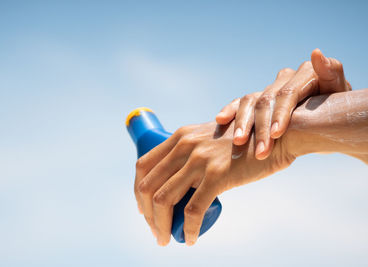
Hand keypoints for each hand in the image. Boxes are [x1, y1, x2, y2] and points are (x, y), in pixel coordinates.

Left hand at [134, 119, 295, 245]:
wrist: (277, 136)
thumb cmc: (244, 143)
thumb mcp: (209, 139)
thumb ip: (193, 151)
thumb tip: (179, 177)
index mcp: (180, 136)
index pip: (143, 166)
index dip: (138, 191)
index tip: (144, 209)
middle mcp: (185, 145)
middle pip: (148, 185)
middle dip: (146, 214)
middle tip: (155, 230)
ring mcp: (200, 159)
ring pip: (165, 200)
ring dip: (159, 226)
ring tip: (166, 238)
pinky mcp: (218, 175)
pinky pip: (193, 210)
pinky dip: (187, 229)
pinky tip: (189, 238)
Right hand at [215, 49, 351, 159]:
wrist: (328, 121)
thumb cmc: (337, 110)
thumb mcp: (339, 95)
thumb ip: (331, 73)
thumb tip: (316, 54)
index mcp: (305, 75)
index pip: (287, 94)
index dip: (280, 114)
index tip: (275, 135)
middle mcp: (284, 79)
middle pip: (266, 100)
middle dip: (261, 128)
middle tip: (260, 151)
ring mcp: (270, 89)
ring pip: (250, 102)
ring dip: (242, 123)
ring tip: (237, 142)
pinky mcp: (258, 99)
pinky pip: (240, 103)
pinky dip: (230, 110)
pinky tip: (220, 120)